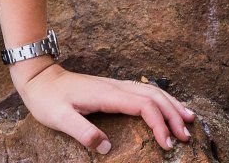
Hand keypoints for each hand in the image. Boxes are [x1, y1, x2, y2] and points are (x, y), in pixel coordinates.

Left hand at [16, 62, 196, 153]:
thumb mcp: (60, 119)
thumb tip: (108, 148)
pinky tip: (167, 107)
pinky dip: (161, 99)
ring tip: (189, 119)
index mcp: (107, 95)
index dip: (159, 124)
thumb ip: (83, 132)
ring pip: (152, 91)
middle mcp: (115, 87)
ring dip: (171, 104)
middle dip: (173, 114)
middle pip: (154, 96)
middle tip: (187, 136)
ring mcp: (115, 85)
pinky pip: (144, 92)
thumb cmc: (48, 100)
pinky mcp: (113, 89)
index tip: (167, 144)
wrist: (39, 79)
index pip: (143, 106)